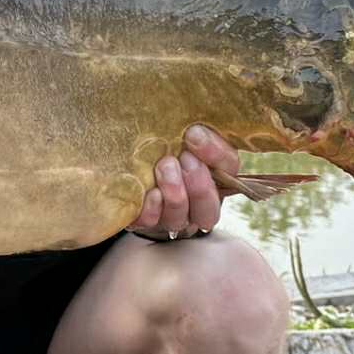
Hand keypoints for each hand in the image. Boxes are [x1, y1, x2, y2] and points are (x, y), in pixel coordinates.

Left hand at [127, 124, 238, 239]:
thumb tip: (196, 132)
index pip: (228, 169)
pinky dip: (152, 209)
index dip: (216, 155)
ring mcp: (171, 216)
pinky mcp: (146, 221)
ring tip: (164, 168)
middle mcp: (195, 203)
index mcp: (214, 176)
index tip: (195, 135)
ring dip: (175, 195)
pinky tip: (151, 193)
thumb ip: (196, 132)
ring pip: (181, 219)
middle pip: (209, 210)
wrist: (125, 156)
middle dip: (200, 186)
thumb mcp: (181, 131)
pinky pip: (151, 222)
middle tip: (185, 159)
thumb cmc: (161, 139)